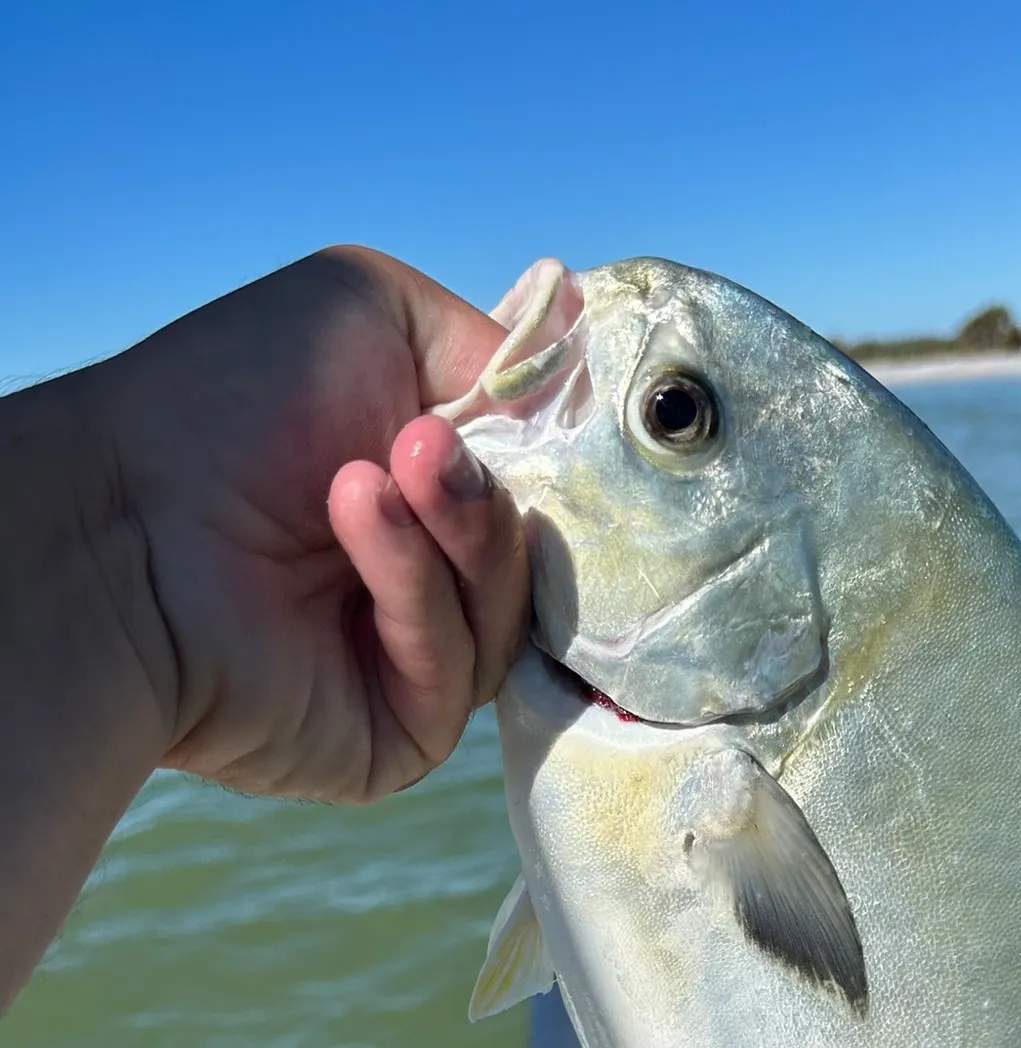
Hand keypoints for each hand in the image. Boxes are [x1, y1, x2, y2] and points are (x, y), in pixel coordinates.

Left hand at [79, 246, 529, 800]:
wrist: (121, 519)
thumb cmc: (232, 400)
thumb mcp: (375, 311)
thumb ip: (493, 346)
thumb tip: (570, 398)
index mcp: (432, 493)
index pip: (546, 491)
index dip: (559, 459)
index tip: (548, 416)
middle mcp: (432, 576)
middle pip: (544, 556)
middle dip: (491, 494)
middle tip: (423, 446)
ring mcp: (416, 659)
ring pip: (510, 611)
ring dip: (453, 530)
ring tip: (368, 475)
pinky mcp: (400, 731)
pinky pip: (458, 667)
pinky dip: (414, 587)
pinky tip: (353, 517)